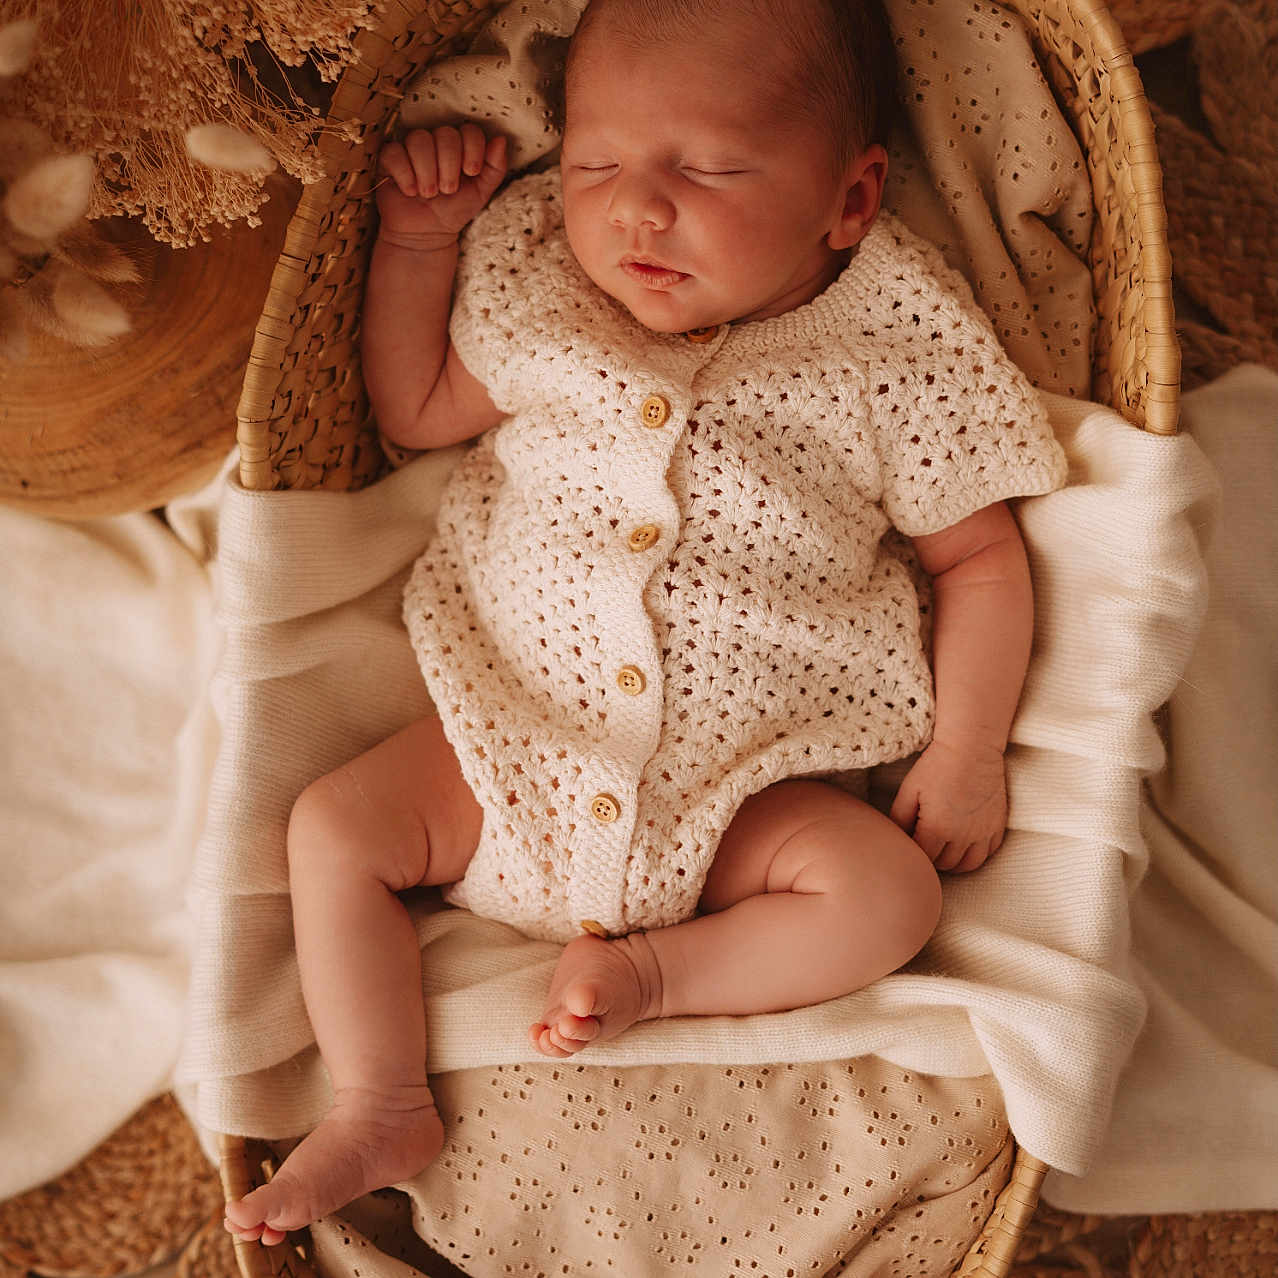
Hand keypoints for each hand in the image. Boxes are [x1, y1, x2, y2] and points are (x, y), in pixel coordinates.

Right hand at [375, 125, 507, 246]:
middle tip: (448, 190)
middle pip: (445, 135)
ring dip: (427, 171)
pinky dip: (405, 174)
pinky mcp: (389, 159)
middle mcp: (435, 142)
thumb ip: (495, 168)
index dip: (472, 149)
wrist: (426, 235)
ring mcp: (411, 148)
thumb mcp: (480, 193)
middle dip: (449, 165)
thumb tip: (501, 139)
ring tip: (428, 194)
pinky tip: (410, 192)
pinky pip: (394, 152)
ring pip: (419, 140)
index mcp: (460, 146)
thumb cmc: (453, 211)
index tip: (470, 173)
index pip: (469, 131)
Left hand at [888, 739, 1007, 872]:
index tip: (911, 841)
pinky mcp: (999, 824)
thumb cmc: (936, 766)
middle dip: (933, 858)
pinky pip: (989, 852)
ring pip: (969, 865)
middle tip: (925, 843)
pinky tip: (965, 842)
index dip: (914, 853)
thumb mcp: (909, 790)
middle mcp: (963, 836)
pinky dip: (976, 853)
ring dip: (954, 862)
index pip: (923, 858)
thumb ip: (899, 818)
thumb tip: (896, 838)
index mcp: (938, 828)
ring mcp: (984, 831)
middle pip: (945, 865)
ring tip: (944, 848)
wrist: (971, 747)